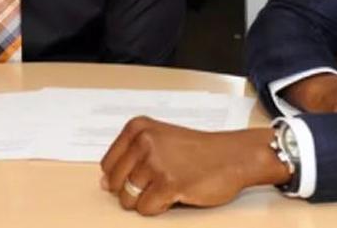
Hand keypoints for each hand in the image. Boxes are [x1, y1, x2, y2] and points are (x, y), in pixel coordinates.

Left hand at [99, 117, 288, 215]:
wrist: (233, 155)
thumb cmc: (197, 150)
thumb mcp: (159, 140)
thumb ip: (129, 158)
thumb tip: (103, 184)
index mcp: (137, 128)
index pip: (107, 165)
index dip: (122, 177)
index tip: (144, 173)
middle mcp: (143, 141)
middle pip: (114, 183)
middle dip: (133, 190)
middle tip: (158, 181)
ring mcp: (155, 162)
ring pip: (128, 199)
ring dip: (147, 200)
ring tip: (167, 186)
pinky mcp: (168, 183)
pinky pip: (145, 209)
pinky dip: (159, 208)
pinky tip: (174, 194)